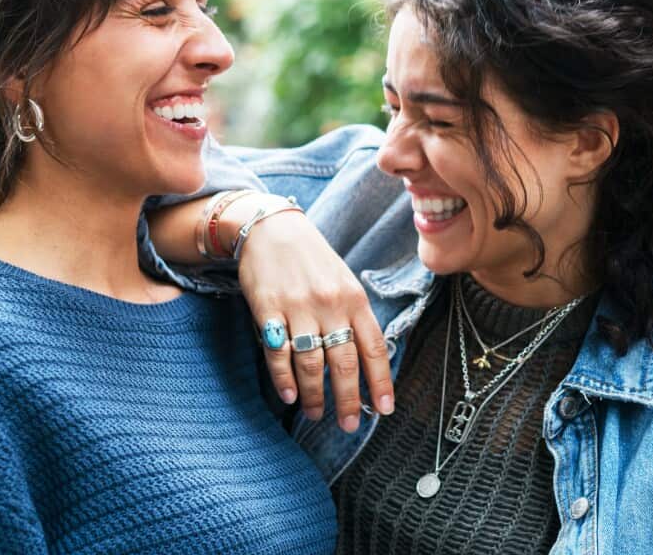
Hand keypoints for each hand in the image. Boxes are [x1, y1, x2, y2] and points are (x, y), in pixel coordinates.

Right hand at [232, 199, 394, 431]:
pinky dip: (284, 379)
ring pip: (311, 363)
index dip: (380, 382)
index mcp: (355, 299)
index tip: (384, 409)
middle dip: (348, 400)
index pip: (374, 348)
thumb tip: (367, 360)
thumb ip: (354, 316)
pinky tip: (290, 396)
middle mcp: (330, 305)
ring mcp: (298, 308)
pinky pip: (278, 353)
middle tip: (350, 425)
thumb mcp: (344, 281)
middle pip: (344, 363)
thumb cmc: (312, 260)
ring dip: (315, 395)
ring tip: (317, 414)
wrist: (271, 228)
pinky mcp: (268, 310)